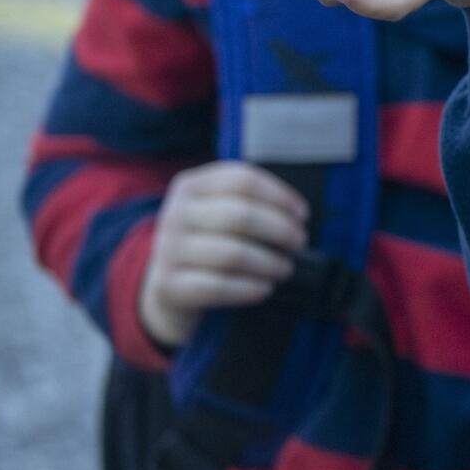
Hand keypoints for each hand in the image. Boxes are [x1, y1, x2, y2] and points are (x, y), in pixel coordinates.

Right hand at [138, 162, 308, 348]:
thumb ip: (251, 202)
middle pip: (241, 215)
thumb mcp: (220, 211)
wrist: (167, 287)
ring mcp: (168, 251)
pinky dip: (249, 289)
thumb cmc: (210, 241)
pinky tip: (265, 289)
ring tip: (285, 268)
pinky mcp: (168, 286)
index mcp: (190, 186)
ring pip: (232, 254)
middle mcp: (175, 214)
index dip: (280, 196)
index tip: (302, 215)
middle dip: (280, 230)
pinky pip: (217, 287)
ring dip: (269, 263)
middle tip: (299, 243)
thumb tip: (297, 214)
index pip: (243, 180)